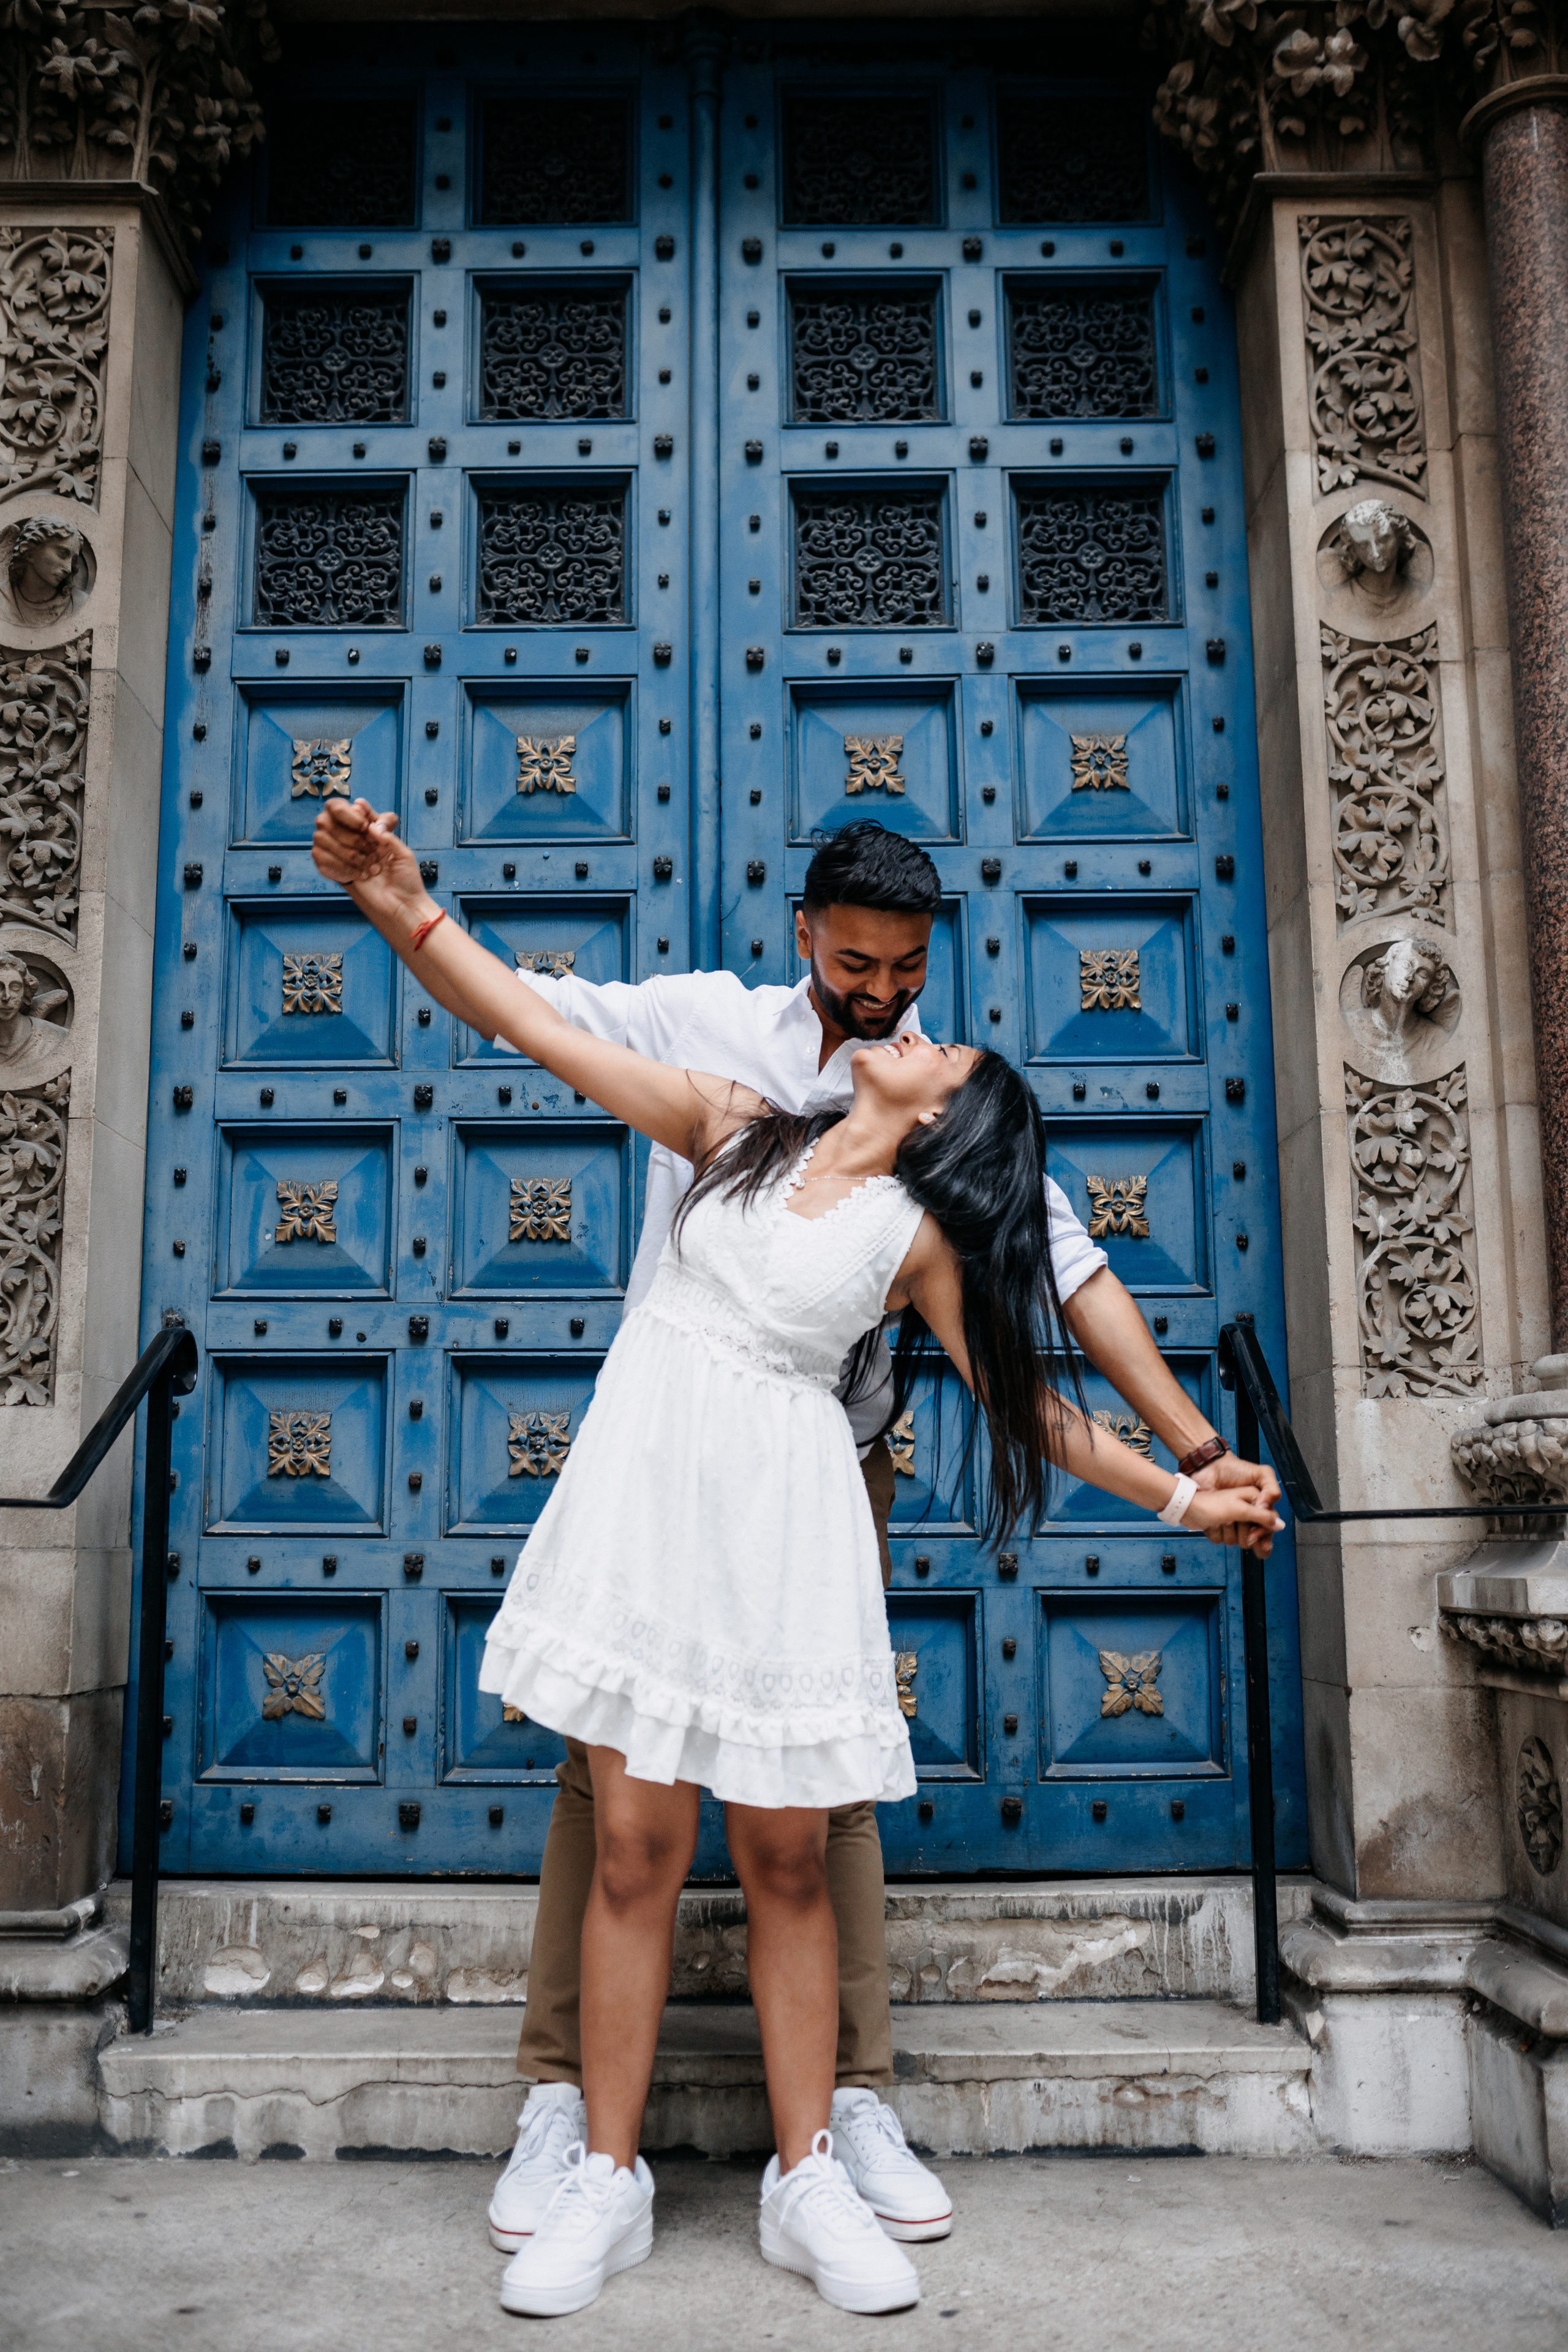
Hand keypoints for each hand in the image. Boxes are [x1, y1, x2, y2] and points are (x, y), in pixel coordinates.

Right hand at [311, 799, 425, 922]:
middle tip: (372, 854)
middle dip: (353, 838)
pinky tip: (359, 877)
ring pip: (322, 839)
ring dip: (349, 855)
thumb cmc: (405, 879)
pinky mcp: (330, 869)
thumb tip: (368, 822)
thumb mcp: (403, 853)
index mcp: (367, 829)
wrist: (400, 905)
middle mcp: (349, 837)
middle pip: (328, 820)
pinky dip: (343, 869)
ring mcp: (338, 852)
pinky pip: (321, 859)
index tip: (365, 827)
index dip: (352, 814)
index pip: (345, 808)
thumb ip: (386, 833)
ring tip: (369, 869)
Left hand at [1180, 1483, 1283, 1545]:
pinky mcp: (1218, 1526)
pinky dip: (1214, 1533)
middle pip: (1251, 1538)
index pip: (1267, 1527)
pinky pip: (1220, 1540)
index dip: (1261, 1534)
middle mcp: (1245, 1514)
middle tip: (1232, 1522)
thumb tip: (1279, 1525)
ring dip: (1225, 1531)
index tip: (1252, 1536)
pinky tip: (1210, 1523)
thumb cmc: (1219, 1485)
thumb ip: (1263, 1514)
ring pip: (1235, 1541)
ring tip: (1219, 1518)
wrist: (1190, 1490)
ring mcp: (1231, 1521)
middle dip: (1241, 1533)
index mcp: (1256, 1505)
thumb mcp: (1244, 1500)